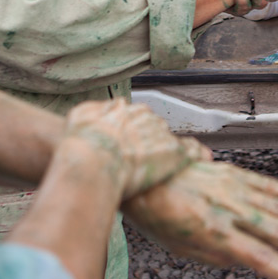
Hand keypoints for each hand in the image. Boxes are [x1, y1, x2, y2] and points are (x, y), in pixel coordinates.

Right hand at [62, 101, 207, 198]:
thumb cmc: (81, 144)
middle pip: (152, 128)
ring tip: (154, 169)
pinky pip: (190, 151)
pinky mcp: (173, 152)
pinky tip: (199, 161)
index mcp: (125, 108)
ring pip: (167, 141)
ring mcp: (160, 133)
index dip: (130, 134)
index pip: (134, 118)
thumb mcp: (79, 116)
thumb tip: (102, 111)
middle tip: (136, 161)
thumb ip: (94, 110)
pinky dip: (193, 156)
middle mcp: (145, 117)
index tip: (125, 146)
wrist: (91, 162)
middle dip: (146, 143)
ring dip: (162, 152)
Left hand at [123, 161, 277, 278]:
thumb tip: (246, 261)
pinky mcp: (232, 173)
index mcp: (213, 233)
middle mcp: (228, 209)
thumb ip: (216, 255)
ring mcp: (233, 188)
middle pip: (276, 232)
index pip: (259, 257)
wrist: (140, 171)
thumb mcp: (180, 248)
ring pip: (277, 207)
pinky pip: (266, 183)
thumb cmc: (154, 214)